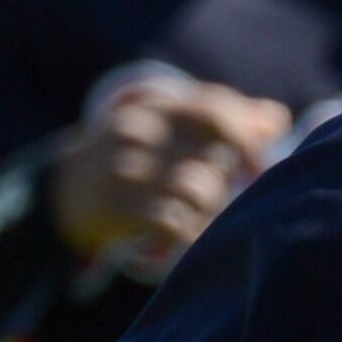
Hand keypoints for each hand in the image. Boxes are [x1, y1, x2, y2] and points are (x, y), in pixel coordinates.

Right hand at [48, 69, 293, 275]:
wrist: (62, 189)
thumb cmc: (137, 156)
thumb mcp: (169, 126)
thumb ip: (224, 118)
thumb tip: (279, 119)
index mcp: (155, 105)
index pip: (215, 108)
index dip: (248, 135)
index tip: (259, 164)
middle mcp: (138, 131)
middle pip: (212, 154)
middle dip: (228, 180)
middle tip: (227, 196)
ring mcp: (124, 168)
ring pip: (198, 190)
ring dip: (212, 210)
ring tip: (203, 218)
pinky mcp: (115, 206)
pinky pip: (173, 222)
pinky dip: (190, 234)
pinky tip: (188, 236)